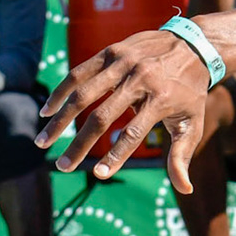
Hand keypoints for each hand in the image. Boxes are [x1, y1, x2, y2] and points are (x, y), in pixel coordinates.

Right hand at [39, 30, 211, 185]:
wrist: (192, 44)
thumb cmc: (190, 92)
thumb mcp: (192, 122)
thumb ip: (182, 156)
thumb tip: (185, 190)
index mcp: (161, 100)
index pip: (133, 133)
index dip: (116, 155)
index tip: (99, 175)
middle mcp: (139, 80)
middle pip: (102, 117)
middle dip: (79, 145)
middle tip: (62, 167)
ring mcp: (122, 64)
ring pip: (82, 94)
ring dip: (59, 120)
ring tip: (43, 142)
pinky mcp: (110, 52)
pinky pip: (78, 73)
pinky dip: (60, 93)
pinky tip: (46, 111)